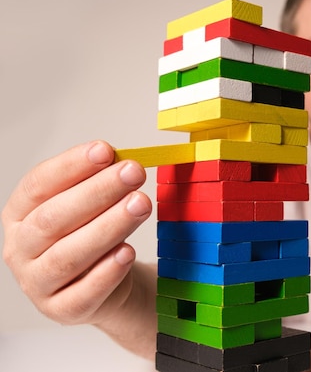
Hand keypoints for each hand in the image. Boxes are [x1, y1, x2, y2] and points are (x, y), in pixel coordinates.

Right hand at [2, 140, 151, 326]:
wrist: (106, 284)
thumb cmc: (93, 234)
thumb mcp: (90, 205)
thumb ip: (98, 182)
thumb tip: (121, 160)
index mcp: (20, 213)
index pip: (38, 184)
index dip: (71, 166)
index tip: (106, 150)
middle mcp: (21, 247)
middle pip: (54, 218)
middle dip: (98, 192)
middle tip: (133, 173)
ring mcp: (37, 282)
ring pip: (68, 255)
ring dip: (108, 227)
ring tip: (140, 204)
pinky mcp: (61, 309)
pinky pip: (82, 293)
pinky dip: (106, 272)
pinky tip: (127, 252)